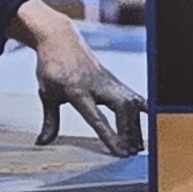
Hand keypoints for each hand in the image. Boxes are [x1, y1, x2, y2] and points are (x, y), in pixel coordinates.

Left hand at [25, 9, 146, 152]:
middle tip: (132, 152)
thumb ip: (50, 121)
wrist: (60, 39)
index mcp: (77, 90)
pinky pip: (135, 96)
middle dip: (129, 131)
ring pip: (131, 103)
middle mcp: (98, 85)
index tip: (121, 151)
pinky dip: (143, 110)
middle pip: (122, 109)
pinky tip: (150, 124)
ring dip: (136, 125)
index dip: (110, 135)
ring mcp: (110, 81)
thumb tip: (42, 143)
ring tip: (137, 145)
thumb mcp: (46, 94)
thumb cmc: (52, 67)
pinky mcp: (116, 81)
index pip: (97, 118)